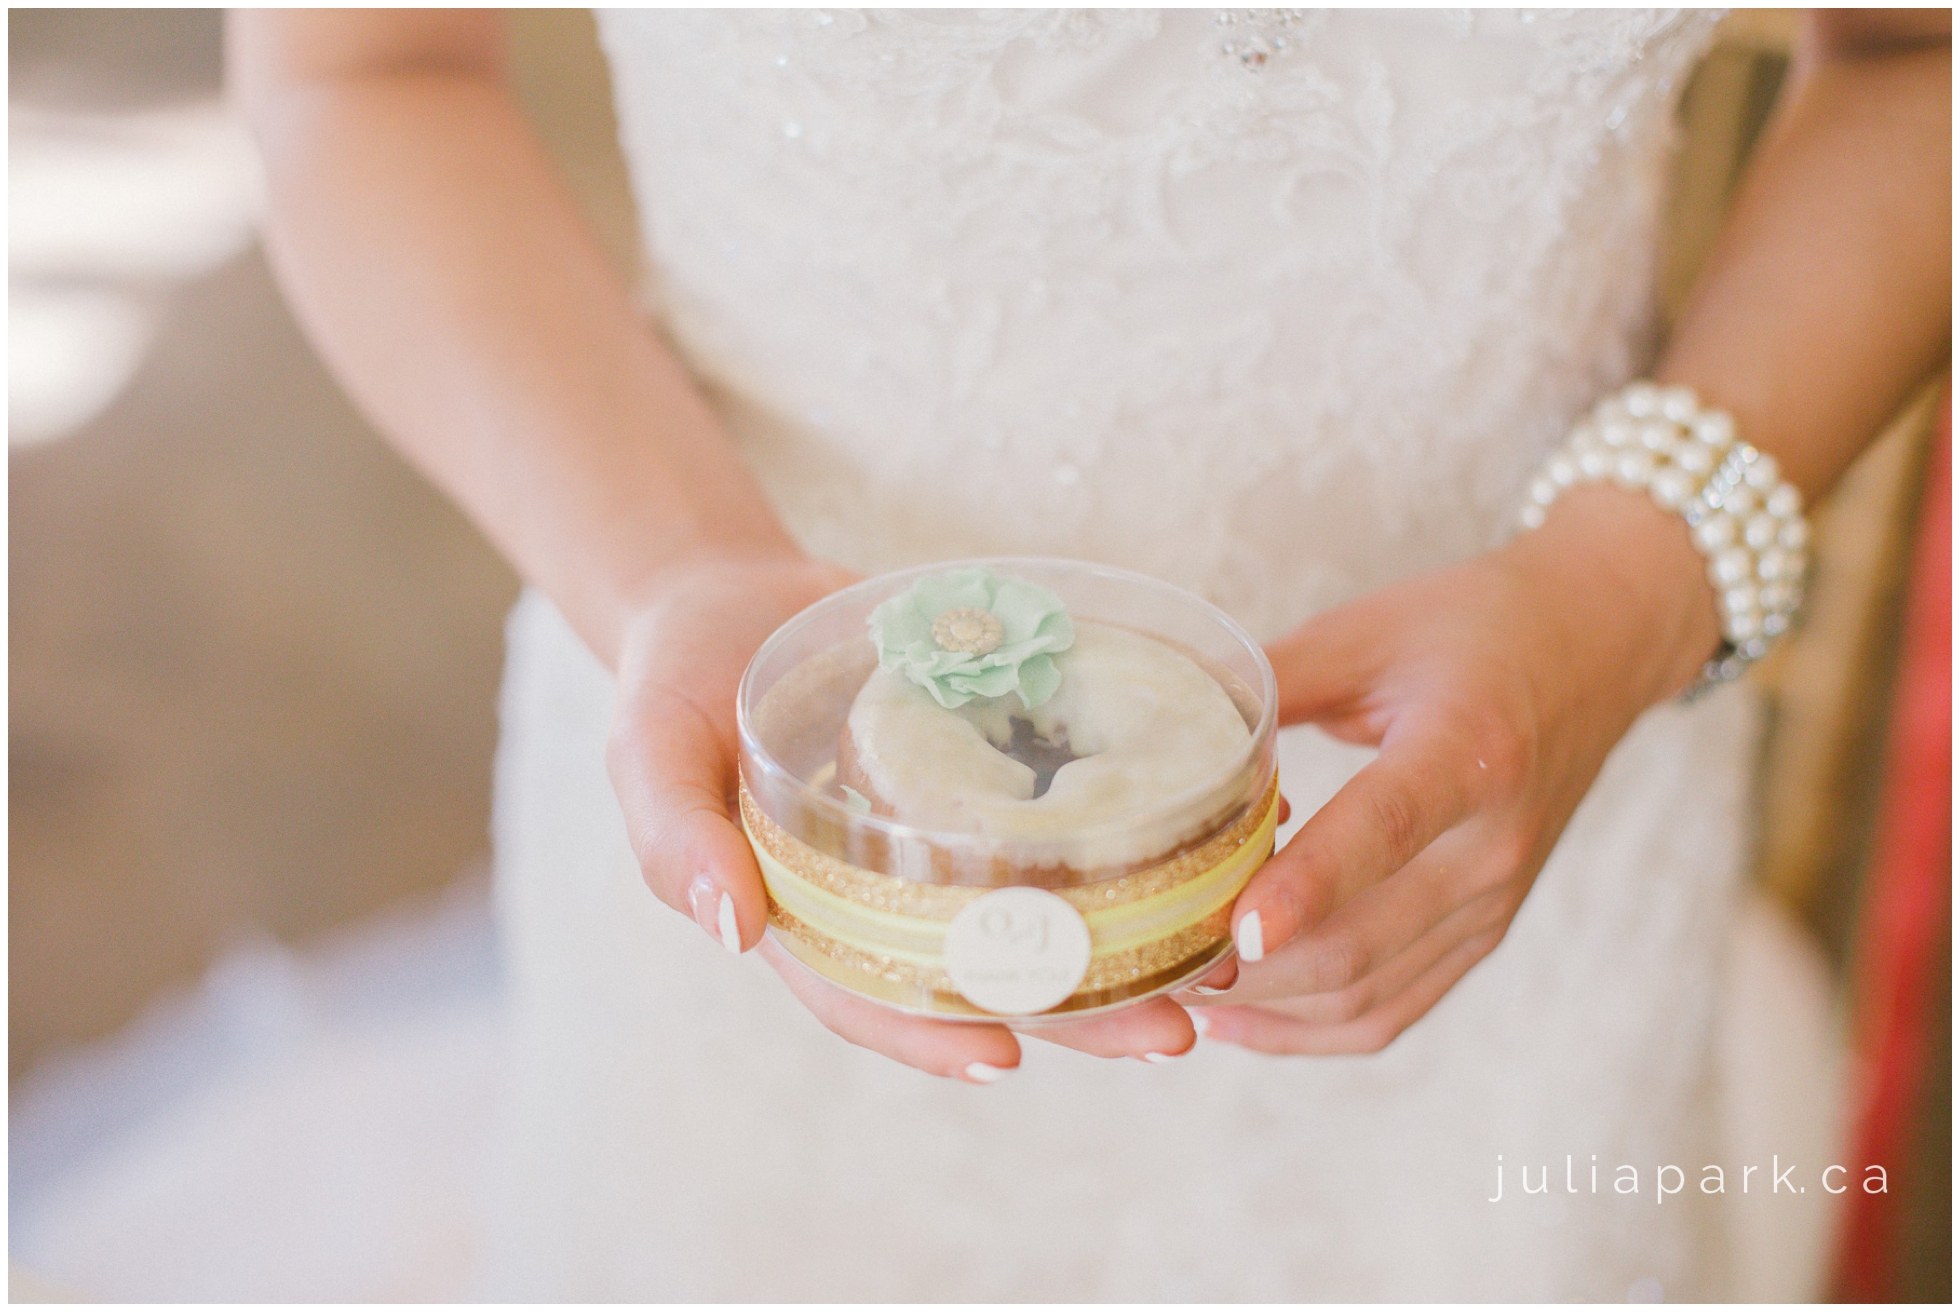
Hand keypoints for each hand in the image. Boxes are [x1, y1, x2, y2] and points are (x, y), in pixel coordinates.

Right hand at [605, 553, 1199, 1079]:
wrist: (724, 594)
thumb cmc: (672, 680)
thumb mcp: (648, 751)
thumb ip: (674, 837)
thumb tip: (732, 929)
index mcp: (809, 912)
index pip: (873, 996)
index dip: (934, 1035)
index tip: (1010, 1060)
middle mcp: (889, 890)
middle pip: (989, 970)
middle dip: (1082, 1013)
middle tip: (1176, 1032)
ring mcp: (944, 834)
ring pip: (1043, 905)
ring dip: (1128, 939)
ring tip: (1217, 955)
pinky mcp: (987, 766)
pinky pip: (1061, 813)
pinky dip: (1130, 830)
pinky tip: (1211, 829)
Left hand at [1181, 486, 1719, 1053]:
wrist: (1597, 647)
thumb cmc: (1475, 628)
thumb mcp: (1369, 632)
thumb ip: (1268, 680)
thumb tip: (1158, 718)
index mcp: (1468, 752)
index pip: (1381, 831)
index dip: (1304, 888)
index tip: (1232, 932)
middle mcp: (1492, 846)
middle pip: (1359, 944)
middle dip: (1245, 972)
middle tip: (1148, 965)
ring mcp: (1494, 903)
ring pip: (1365, 996)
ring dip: (1264, 1009)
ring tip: (1170, 992)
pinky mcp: (1485, 933)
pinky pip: (1391, 1011)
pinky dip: (1309, 1029)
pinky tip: (1238, 1018)